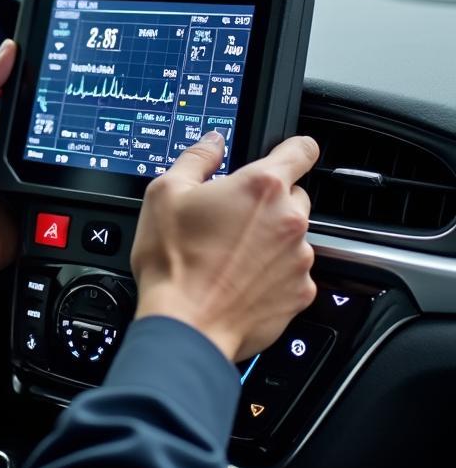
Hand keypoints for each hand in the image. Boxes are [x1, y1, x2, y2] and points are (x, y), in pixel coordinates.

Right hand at [131, 130, 318, 362]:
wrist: (187, 324)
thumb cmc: (174, 261)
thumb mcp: (165, 192)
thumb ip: (196, 158)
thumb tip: (212, 143)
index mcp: (261, 186)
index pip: (301, 150)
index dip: (296, 147)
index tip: (292, 151)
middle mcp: (289, 220)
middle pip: (294, 195)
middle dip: (269, 199)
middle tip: (231, 214)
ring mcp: (299, 259)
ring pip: (292, 235)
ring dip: (269, 237)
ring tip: (228, 252)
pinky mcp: (301, 293)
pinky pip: (291, 271)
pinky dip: (271, 271)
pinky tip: (238, 277)